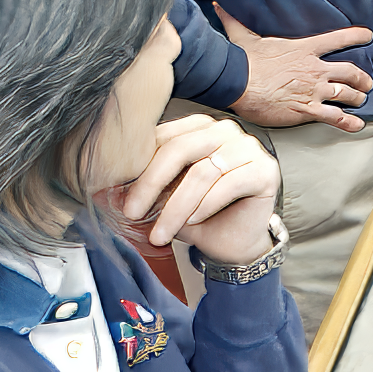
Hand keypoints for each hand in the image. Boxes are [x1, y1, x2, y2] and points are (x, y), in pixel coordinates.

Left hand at [118, 112, 280, 262]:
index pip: (163, 138)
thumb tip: (107, 186)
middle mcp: (225, 130)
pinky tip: (194, 220)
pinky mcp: (266, 170)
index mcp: (198, 128)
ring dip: (177, 206)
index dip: (138, 169)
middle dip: (151, 184)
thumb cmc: (200, 217)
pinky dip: (206, 204)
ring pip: (203, 171)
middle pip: (180, 149)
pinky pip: (230, 183)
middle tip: (133, 213)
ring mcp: (249, 147)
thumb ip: (148, 184)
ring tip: (161, 232)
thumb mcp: (166, 197)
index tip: (119, 198)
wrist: (234, 243)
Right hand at [220, 6, 372, 133]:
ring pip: (347, 94)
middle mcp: (314, 69)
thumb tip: (219, 5)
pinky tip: (357, 125)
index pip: (337, 39)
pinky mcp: (307, 109)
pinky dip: (349, 122)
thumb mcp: (242, 36)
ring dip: (357, 98)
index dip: (356, 36)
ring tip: (361, 101)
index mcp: (304, 49)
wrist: (238, 83)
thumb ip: (235, 21)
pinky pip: (335, 117)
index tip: (369, 35)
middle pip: (350, 72)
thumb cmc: (243, 61)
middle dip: (362, 78)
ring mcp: (313, 90)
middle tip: (367, 83)